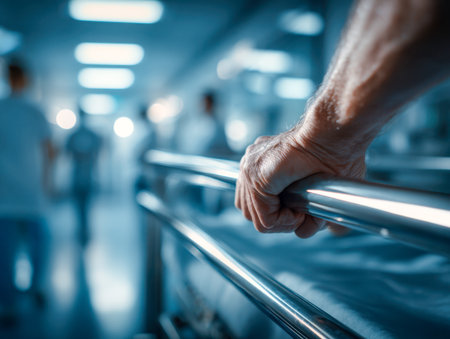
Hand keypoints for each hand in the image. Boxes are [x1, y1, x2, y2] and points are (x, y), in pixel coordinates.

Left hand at [235, 123, 365, 237]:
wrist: (334, 138)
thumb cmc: (334, 156)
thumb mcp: (316, 189)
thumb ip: (306, 210)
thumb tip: (302, 232)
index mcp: (260, 163)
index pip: (253, 202)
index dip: (276, 214)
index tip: (301, 210)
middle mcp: (250, 164)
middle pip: (250, 211)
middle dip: (277, 221)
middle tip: (301, 214)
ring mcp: (250, 169)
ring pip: (255, 217)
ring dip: (282, 223)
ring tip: (302, 212)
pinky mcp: (257, 178)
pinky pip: (264, 219)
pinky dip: (284, 223)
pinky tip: (300, 212)